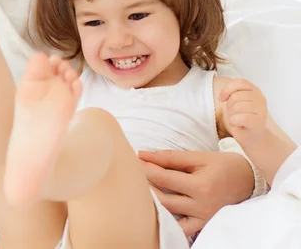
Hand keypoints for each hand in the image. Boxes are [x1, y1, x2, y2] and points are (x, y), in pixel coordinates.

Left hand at [139, 150, 253, 235]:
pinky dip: (168, 220)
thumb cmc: (223, 166)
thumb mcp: (198, 157)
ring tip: (142, 189)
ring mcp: (202, 219)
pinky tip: (157, 210)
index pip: (162, 178)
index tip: (134, 159)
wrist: (249, 181)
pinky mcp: (203, 226)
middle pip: (161, 198)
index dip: (145, 168)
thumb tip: (143, 155)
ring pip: (167, 214)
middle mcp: (201, 206)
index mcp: (200, 186)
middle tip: (133, 173)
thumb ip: (170, 157)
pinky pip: (180, 228)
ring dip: (152, 201)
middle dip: (145, 184)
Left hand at [219, 79, 267, 144]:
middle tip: (234, 112)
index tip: (222, 98)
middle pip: (235, 96)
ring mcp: (262, 110)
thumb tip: (222, 95)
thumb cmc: (242, 117)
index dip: (227, 89)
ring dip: (231, 114)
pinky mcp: (259, 121)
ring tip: (237, 118)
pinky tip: (237, 124)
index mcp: (254, 90)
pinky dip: (234, 122)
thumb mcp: (236, 101)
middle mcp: (260, 98)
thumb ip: (232, 92)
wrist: (254, 136)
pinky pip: (240, 118)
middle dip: (229, 106)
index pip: (239, 83)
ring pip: (237, 107)